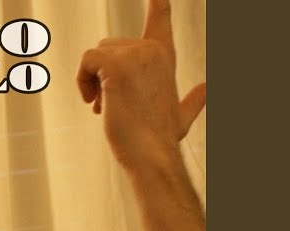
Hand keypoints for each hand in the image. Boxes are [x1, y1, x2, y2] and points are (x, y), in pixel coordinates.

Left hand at [76, 0, 205, 168]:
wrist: (152, 155)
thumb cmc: (161, 138)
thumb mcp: (181, 114)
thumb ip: (194, 98)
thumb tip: (206, 89)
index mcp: (164, 56)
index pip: (159, 17)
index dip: (157, 2)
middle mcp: (151, 50)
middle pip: (109, 45)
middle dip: (103, 74)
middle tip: (106, 105)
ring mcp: (135, 56)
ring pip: (96, 54)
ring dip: (92, 80)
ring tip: (102, 106)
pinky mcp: (116, 67)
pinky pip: (87, 60)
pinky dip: (82, 81)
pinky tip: (93, 101)